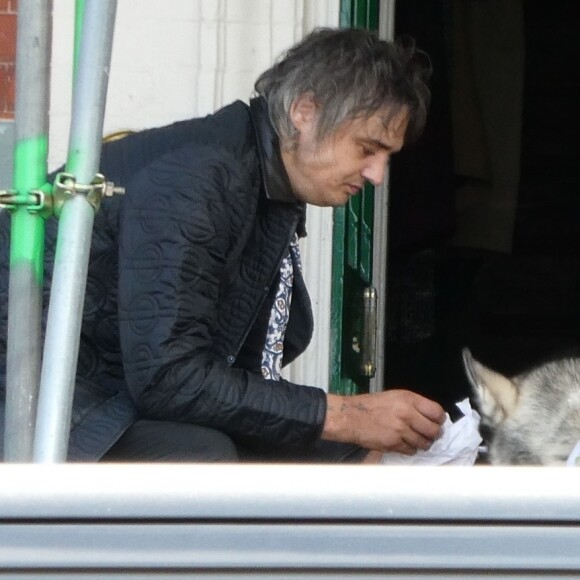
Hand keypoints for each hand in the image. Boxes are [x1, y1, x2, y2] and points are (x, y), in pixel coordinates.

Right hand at [323, 389, 445, 454]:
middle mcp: (406, 413)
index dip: (439, 419)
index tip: (437, 422)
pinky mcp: (394, 443)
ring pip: (424, 443)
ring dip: (422, 443)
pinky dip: (409, 449)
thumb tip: (431, 416)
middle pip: (433, 430)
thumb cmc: (371, 406)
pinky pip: (411, 451)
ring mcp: (400, 429)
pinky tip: (403, 443)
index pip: (437, 412)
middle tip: (430, 434)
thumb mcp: (395, 397)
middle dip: (434, 434)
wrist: (352, 416)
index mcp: (408, 399)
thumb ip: (414, 405)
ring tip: (415, 439)